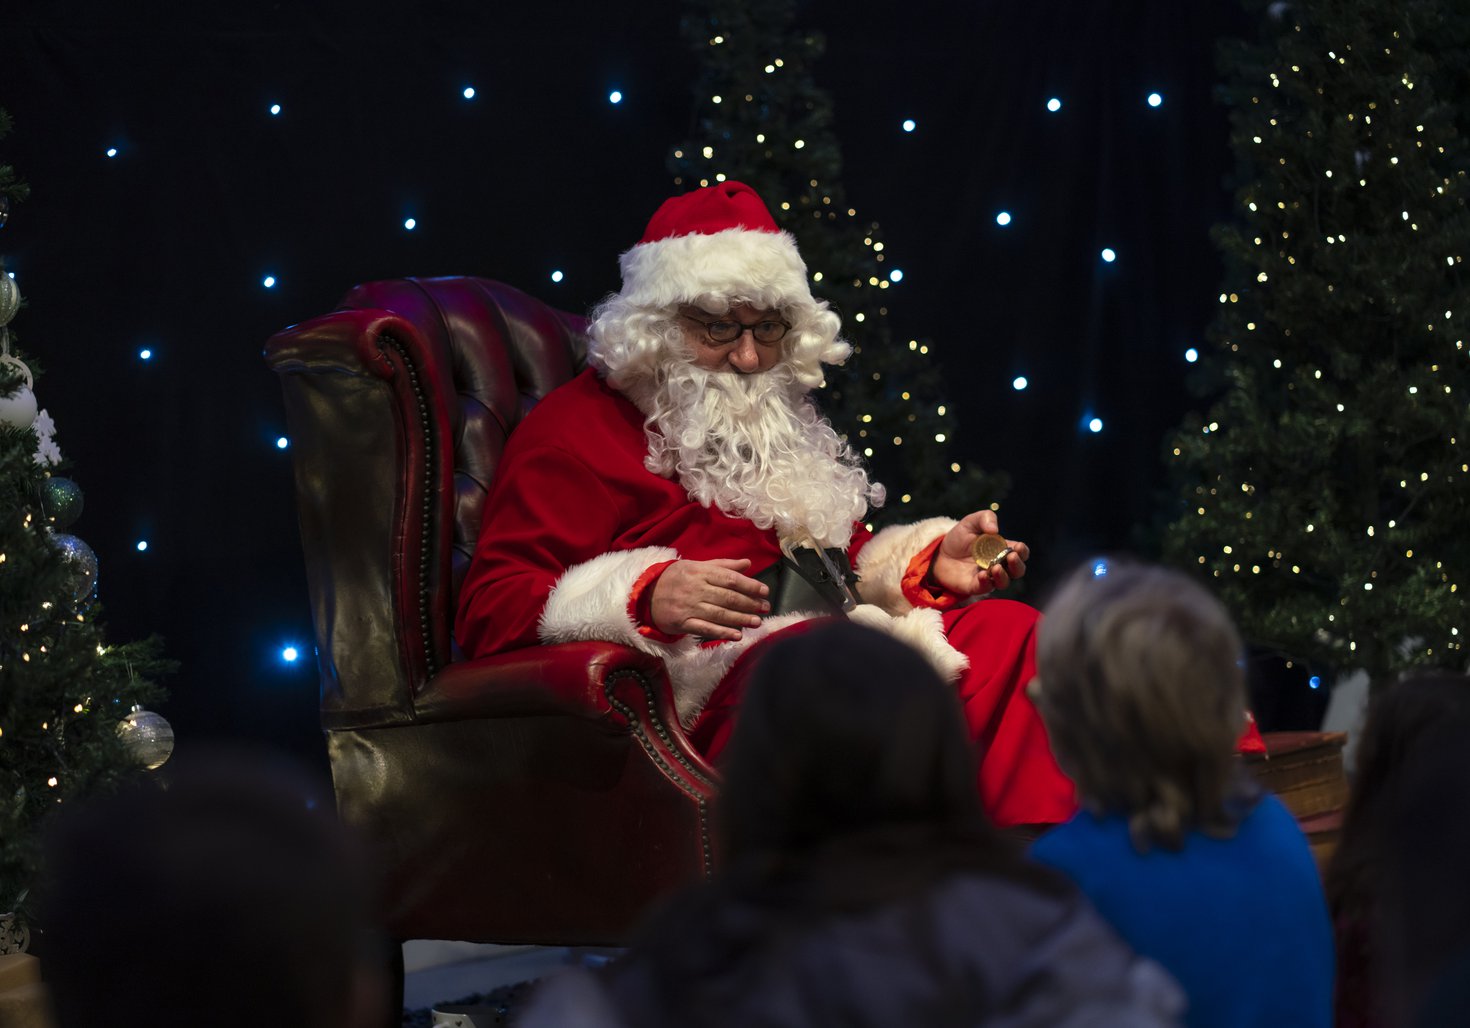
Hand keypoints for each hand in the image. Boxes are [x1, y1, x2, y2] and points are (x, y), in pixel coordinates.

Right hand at [650, 558, 770, 640]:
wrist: (646, 594)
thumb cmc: (676, 578)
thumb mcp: (696, 566)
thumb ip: (723, 565)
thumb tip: (747, 563)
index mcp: (700, 572)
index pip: (730, 578)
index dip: (749, 585)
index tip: (764, 591)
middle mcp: (695, 588)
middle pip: (727, 597)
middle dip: (749, 603)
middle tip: (765, 608)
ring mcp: (688, 607)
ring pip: (719, 614)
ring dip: (740, 619)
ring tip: (757, 622)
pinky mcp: (682, 623)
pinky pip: (705, 629)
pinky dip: (722, 632)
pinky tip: (737, 635)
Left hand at [930, 510, 1029, 596]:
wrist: (941, 553)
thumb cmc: (960, 538)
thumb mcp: (971, 522)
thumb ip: (984, 518)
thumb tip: (994, 530)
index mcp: (1002, 549)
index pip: (1020, 553)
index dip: (1022, 551)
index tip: (1018, 547)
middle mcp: (999, 564)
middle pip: (1017, 570)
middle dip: (1017, 565)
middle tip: (1011, 557)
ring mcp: (988, 577)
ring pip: (1004, 582)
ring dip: (1003, 576)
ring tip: (996, 567)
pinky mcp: (975, 586)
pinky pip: (985, 588)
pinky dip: (986, 582)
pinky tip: (981, 575)